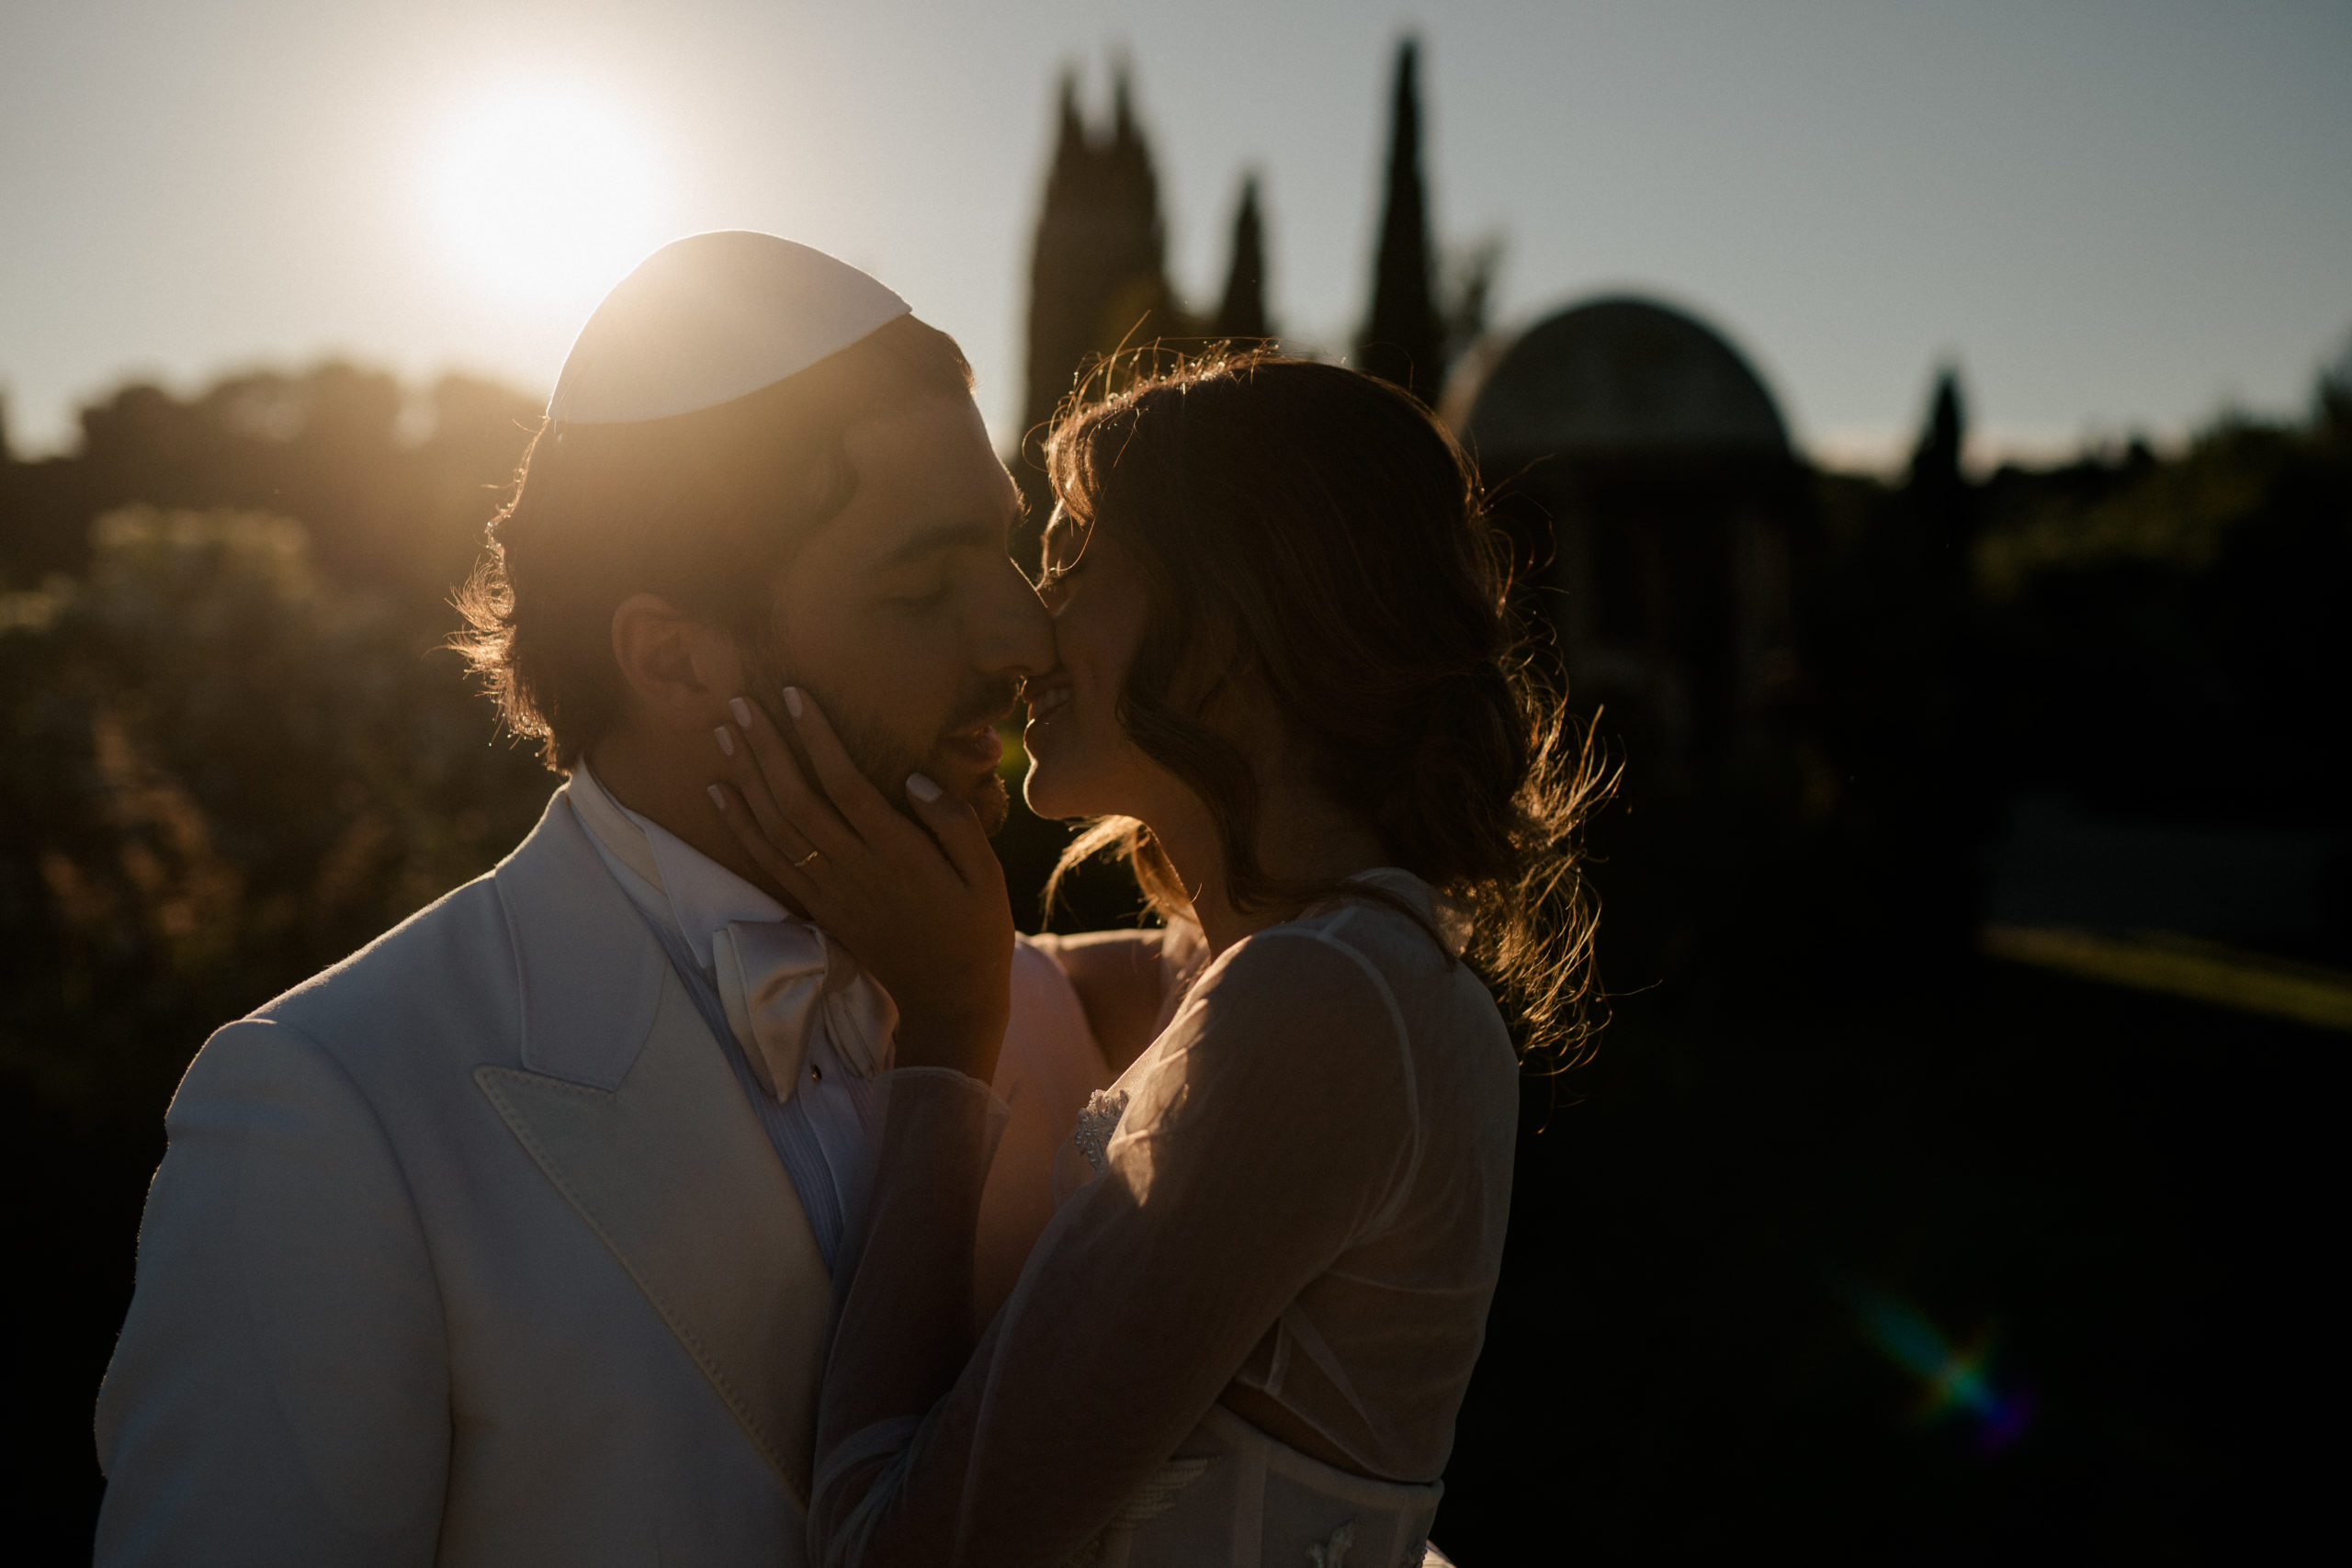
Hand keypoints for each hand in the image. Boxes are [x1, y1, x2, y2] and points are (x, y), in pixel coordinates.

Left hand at [709, 688, 1012, 1079]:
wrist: (948, 998)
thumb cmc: (975, 929)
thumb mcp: (988, 874)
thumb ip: (954, 823)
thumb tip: (913, 777)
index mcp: (899, 852)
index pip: (845, 783)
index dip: (815, 737)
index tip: (793, 695)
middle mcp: (856, 868)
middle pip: (797, 799)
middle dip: (767, 747)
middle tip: (742, 702)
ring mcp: (831, 890)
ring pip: (775, 826)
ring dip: (747, 777)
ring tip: (725, 732)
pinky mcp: (818, 907)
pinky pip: (768, 861)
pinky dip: (740, 825)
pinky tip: (720, 791)